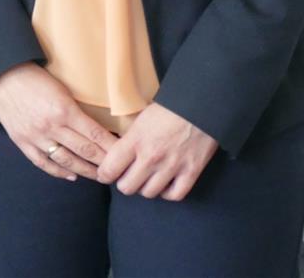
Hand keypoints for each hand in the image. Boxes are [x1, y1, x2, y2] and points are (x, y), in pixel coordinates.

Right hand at [0, 62, 117, 181]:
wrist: (0, 75)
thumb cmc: (33, 76)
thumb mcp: (60, 88)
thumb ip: (76, 109)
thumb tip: (96, 126)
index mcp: (64, 110)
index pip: (96, 135)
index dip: (112, 148)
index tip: (124, 155)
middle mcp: (51, 126)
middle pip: (85, 151)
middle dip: (104, 163)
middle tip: (117, 171)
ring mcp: (36, 136)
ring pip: (66, 161)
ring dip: (85, 171)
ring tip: (99, 176)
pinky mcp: (22, 142)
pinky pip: (43, 163)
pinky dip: (58, 172)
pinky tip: (71, 176)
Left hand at [97, 102, 218, 199]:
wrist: (199, 107)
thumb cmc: (167, 110)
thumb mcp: (139, 120)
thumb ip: (128, 140)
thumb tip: (115, 154)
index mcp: (134, 141)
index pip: (109, 169)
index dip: (104, 175)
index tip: (105, 175)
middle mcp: (151, 157)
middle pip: (127, 187)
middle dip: (124, 184)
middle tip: (127, 178)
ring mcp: (171, 166)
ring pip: (149, 193)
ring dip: (145, 188)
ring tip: (146, 180)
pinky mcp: (191, 172)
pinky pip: (174, 195)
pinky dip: (167, 194)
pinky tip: (165, 185)